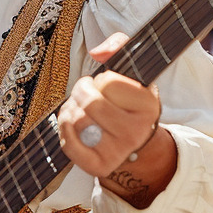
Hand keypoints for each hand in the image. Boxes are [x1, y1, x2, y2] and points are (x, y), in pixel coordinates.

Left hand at [58, 32, 163, 177]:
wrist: (132, 139)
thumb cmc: (127, 101)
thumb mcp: (132, 70)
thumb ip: (118, 45)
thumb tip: (97, 52)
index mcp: (148, 105)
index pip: (109, 82)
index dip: (101, 79)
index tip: (105, 84)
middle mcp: (137, 132)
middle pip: (90, 102)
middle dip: (81, 91)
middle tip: (86, 92)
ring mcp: (118, 152)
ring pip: (76, 121)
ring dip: (71, 109)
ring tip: (80, 107)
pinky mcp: (99, 166)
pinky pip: (68, 144)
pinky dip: (63, 130)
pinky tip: (73, 124)